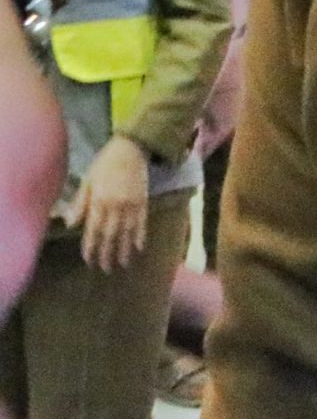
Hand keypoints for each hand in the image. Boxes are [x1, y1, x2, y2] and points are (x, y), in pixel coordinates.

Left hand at [72, 135, 150, 271]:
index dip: (91, 247)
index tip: (89, 261)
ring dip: (125, 250)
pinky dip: (141, 236)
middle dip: (108, 254)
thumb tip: (70, 224)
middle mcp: (116, 206)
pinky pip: (142, 223)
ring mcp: (132, 205)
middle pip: (111, 235)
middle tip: (106, 269)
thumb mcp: (87, 181)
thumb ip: (80, 203)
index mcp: (99, 200)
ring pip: (127, 233)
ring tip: (123, 264)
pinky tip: (139, 248)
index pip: (93, 230)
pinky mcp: (144, 202)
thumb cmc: (104, 164)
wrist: (131, 150)